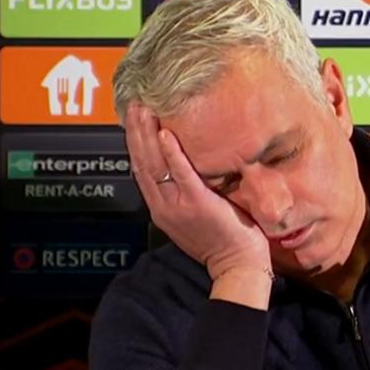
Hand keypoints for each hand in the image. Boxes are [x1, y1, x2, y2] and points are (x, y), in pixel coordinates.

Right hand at [124, 104, 271, 283]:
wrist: (236, 266)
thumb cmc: (224, 241)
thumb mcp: (194, 217)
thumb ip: (186, 196)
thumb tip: (188, 171)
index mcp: (161, 209)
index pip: (142, 171)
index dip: (135, 143)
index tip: (133, 119)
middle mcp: (163, 206)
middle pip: (142, 163)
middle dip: (135, 132)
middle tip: (133, 104)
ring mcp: (178, 205)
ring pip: (154, 165)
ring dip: (146, 134)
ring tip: (142, 110)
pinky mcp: (197, 203)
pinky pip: (181, 174)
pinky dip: (171, 153)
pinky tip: (164, 134)